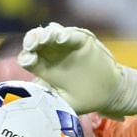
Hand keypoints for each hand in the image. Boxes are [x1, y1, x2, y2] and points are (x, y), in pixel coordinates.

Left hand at [19, 22, 136, 117]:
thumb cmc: (83, 99)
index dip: (26, 57)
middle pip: (36, 41)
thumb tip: (32, 100)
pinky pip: (73, 34)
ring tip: (47, 38)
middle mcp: (52, 54)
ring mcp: (66, 45)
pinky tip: (62, 38)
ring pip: (52, 33)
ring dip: (47, 34)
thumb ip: (49, 99)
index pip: (28, 58)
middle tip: (32, 44)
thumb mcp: (63, 103)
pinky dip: (67, 34)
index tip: (29, 60)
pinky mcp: (82, 40)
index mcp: (44, 68)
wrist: (109, 93)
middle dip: (32, 39)